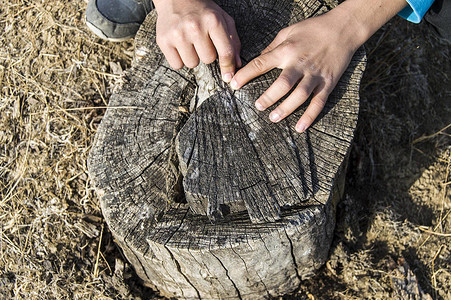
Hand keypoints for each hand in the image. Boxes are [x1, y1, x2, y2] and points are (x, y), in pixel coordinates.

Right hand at [153, 0, 240, 81]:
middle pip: (208, 59)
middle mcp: (195, 27)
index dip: (228, 67)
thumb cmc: (202, 11)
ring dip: (192, 57)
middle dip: (206, 53)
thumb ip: (232, 41)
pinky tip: (179, 46)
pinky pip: (177, 65)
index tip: (228, 77)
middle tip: (201, 41)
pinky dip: (179, 59)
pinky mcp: (163, 40)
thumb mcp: (222, 19)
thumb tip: (237, 64)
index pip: (225, 52)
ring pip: (192, 64)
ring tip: (189, 42)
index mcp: (213, 21)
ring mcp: (178, 34)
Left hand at [230, 0, 406, 132]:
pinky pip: (318, 102)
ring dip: (286, 109)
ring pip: (300, 95)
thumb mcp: (288, 31)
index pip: (261, 63)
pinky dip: (310, 116)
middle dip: (268, 97)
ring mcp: (315, 75)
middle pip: (282, 84)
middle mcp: (300, 64)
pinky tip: (300, 127)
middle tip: (258, 106)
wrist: (343, 28)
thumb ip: (272, 47)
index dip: (245, 75)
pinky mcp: (328, 83)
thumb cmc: (313, 28)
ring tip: (274, 117)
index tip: (233, 85)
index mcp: (286, 50)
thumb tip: (257, 60)